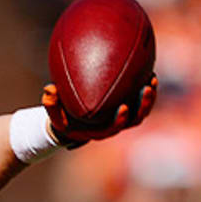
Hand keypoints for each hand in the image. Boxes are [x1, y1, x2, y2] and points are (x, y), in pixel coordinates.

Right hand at [42, 74, 157, 147]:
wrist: (72, 120)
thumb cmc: (63, 117)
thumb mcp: (54, 113)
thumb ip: (51, 103)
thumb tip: (49, 89)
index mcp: (98, 131)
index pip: (113, 128)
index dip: (120, 120)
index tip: (124, 107)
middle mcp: (114, 125)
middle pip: (134, 120)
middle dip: (143, 106)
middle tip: (145, 89)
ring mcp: (123, 117)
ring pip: (141, 110)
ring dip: (149, 97)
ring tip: (151, 79)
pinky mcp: (128, 107)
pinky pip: (139, 99)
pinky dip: (145, 87)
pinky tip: (148, 70)